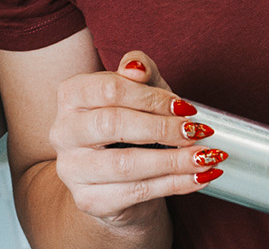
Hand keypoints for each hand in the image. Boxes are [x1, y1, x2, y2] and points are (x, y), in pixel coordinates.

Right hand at [47, 51, 227, 230]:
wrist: (121, 179)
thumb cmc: (132, 127)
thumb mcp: (140, 92)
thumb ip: (141, 71)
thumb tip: (137, 67)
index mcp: (72, 95)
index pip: (109, 89)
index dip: (151, 98)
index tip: (184, 107)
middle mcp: (63, 131)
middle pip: (112, 124)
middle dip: (162, 128)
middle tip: (197, 131)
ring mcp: (72, 169)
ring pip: (125, 164)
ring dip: (174, 160)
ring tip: (205, 157)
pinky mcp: (89, 200)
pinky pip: (137, 192)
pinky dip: (174, 184)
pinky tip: (198, 177)